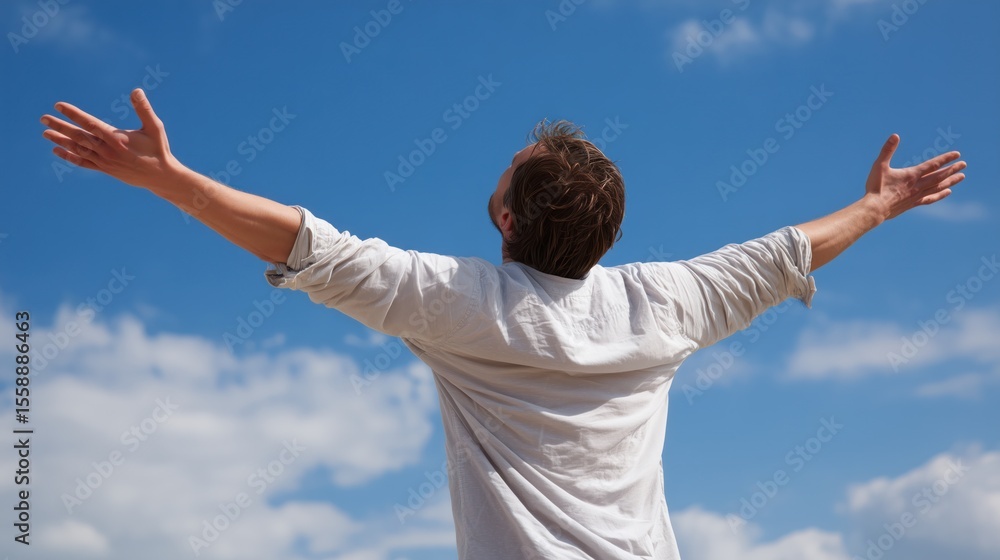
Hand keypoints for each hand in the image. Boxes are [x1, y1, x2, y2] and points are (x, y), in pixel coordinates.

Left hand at [41, 88, 180, 189]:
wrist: (161, 176)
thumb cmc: (158, 149)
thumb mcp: (155, 127)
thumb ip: (144, 109)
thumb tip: (136, 90)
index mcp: (117, 139)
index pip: (90, 124)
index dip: (74, 114)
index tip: (59, 106)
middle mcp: (108, 151)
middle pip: (79, 137)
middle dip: (60, 126)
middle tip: (43, 118)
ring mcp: (105, 162)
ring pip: (78, 150)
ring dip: (61, 140)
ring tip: (45, 133)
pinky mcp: (106, 170)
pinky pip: (84, 163)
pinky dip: (69, 157)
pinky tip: (57, 151)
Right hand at [864, 133, 966, 220]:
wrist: (875, 209)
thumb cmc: (876, 187)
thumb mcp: (879, 166)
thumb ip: (887, 150)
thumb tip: (895, 135)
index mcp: (911, 175)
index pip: (932, 165)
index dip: (945, 159)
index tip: (957, 154)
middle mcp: (917, 185)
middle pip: (939, 176)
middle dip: (952, 169)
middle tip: (964, 164)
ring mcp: (916, 195)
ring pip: (938, 187)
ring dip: (950, 181)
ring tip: (961, 177)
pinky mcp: (913, 204)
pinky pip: (930, 198)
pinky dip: (940, 195)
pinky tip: (947, 192)